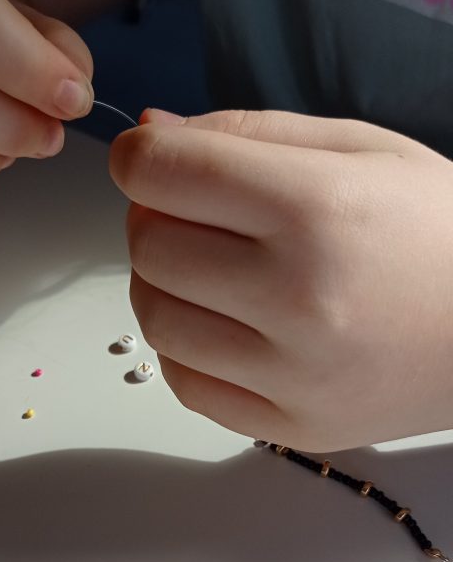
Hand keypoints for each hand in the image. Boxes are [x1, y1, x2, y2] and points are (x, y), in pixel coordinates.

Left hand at [110, 107, 452, 450]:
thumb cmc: (436, 228)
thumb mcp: (362, 149)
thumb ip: (249, 132)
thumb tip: (149, 135)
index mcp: (318, 209)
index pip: (166, 175)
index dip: (139, 159)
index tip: (148, 161)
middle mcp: (298, 298)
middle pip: (151, 248)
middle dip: (151, 219)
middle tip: (188, 214)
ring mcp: (293, 377)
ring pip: (157, 320)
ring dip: (161, 283)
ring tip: (206, 269)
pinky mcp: (292, 429)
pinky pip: (187, 384)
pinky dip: (186, 346)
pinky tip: (222, 323)